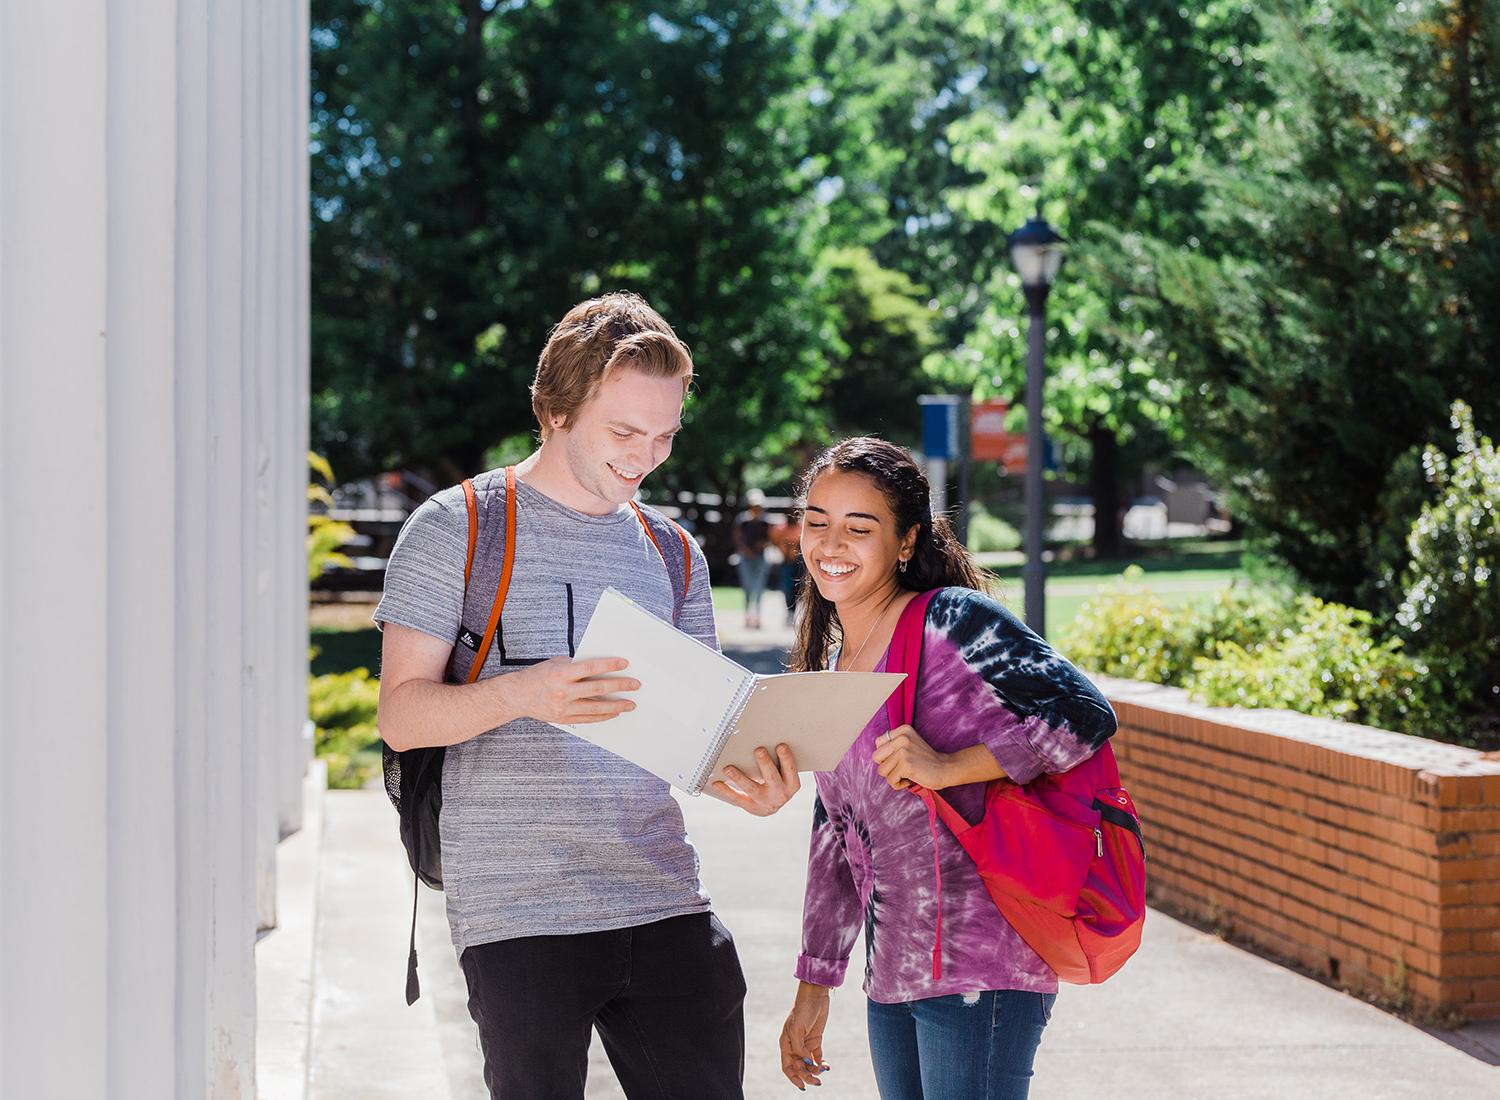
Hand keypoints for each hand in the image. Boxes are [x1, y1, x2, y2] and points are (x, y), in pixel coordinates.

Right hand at [502, 656, 638, 724]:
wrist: (518, 695)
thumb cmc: (539, 675)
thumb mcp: (557, 664)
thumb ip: (577, 666)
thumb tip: (601, 667)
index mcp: (561, 674)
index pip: (591, 668)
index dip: (609, 665)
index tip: (625, 664)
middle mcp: (563, 691)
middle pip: (598, 688)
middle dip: (619, 686)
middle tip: (635, 685)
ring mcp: (564, 707)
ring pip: (596, 708)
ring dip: (616, 705)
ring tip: (630, 704)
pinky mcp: (564, 718)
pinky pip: (588, 718)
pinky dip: (602, 716)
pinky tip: (614, 713)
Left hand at [705, 744, 799, 815]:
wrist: (772, 806)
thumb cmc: (778, 781)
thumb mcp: (784, 773)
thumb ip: (778, 761)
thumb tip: (763, 738)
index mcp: (791, 784)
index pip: (790, 769)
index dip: (786, 758)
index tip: (780, 746)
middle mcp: (780, 794)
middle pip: (771, 777)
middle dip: (765, 763)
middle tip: (758, 750)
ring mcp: (765, 802)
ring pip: (751, 788)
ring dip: (739, 777)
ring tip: (728, 768)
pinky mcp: (751, 806)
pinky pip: (737, 798)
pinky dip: (726, 790)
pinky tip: (717, 783)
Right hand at [779, 983, 830, 1089]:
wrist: (815, 995)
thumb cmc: (803, 1010)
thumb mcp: (797, 1029)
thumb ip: (799, 1048)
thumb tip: (806, 1063)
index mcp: (786, 1044)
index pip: (787, 1066)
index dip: (793, 1078)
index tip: (802, 1086)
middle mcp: (795, 1046)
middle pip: (799, 1067)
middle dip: (807, 1076)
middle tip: (817, 1082)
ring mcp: (805, 1043)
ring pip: (809, 1064)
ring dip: (815, 1070)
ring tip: (823, 1070)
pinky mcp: (816, 1040)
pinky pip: (817, 1057)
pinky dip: (821, 1063)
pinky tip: (827, 1066)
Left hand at [872, 727, 1007, 791]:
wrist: (945, 769)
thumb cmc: (925, 761)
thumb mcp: (909, 744)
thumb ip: (893, 745)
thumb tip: (875, 756)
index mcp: (902, 730)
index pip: (878, 744)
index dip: (886, 756)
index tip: (901, 758)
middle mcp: (902, 737)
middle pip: (876, 757)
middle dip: (886, 767)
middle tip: (902, 768)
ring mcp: (903, 750)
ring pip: (882, 771)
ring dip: (893, 777)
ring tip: (907, 774)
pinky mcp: (906, 764)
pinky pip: (891, 780)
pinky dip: (899, 784)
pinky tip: (911, 779)